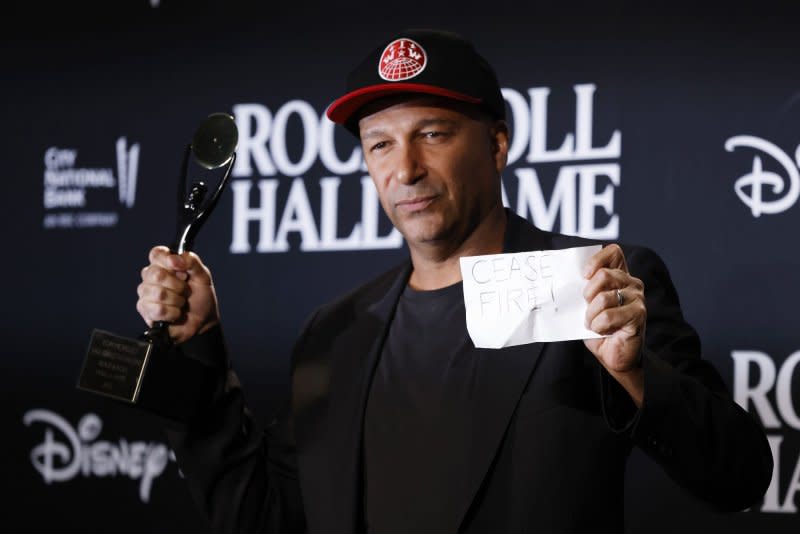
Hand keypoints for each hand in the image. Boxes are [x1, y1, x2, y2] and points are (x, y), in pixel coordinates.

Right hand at [136, 246, 219, 343]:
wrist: (203, 321)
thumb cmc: (201, 297)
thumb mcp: (203, 276)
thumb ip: (192, 261)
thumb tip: (174, 258)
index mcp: (164, 264)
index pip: (156, 254)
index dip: (168, 260)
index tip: (182, 270)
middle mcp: (151, 277)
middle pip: (156, 274)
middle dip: (178, 285)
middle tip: (185, 290)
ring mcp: (146, 294)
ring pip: (158, 293)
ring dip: (177, 300)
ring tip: (181, 303)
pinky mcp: (145, 310)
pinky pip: (158, 309)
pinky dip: (173, 313)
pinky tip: (176, 313)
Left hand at [582, 244, 645, 404]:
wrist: (614, 356)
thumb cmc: (599, 328)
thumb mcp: (587, 305)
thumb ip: (583, 289)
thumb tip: (565, 280)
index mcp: (620, 276)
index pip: (613, 252)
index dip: (596, 260)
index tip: (583, 275)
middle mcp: (632, 283)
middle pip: (604, 275)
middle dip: (588, 294)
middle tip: (587, 308)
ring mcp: (637, 298)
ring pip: (604, 297)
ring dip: (591, 314)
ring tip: (593, 323)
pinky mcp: (639, 314)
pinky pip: (609, 315)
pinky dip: (598, 325)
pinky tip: (602, 330)